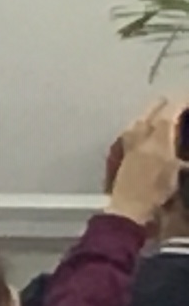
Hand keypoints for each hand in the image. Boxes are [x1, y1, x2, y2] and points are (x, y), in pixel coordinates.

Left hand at [106, 99, 186, 226]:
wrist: (129, 208)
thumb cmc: (156, 195)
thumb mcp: (175, 173)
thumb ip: (180, 160)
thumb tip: (182, 157)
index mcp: (157, 143)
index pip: (168, 115)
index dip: (179, 104)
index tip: (187, 98)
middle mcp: (140, 139)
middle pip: (151, 112)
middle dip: (165, 104)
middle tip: (177, 102)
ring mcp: (129, 145)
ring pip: (140, 120)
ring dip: (152, 113)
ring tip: (162, 112)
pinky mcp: (122, 153)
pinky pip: (132, 131)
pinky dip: (142, 125)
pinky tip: (145, 129)